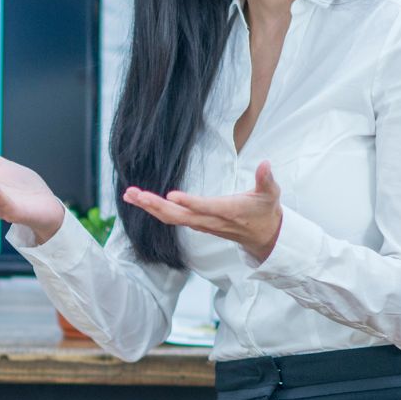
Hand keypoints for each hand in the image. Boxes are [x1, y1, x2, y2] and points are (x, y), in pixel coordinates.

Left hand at [122, 161, 283, 261]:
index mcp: (227, 211)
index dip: (189, 203)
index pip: (205, 207)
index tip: (171, 195)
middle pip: (179, 215)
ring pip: (171, 218)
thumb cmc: (265, 211)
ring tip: (130, 195)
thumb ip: (266, 179)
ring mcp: (201, 223)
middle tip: (135, 194)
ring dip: (149, 207)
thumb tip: (266, 164)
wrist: (263, 235)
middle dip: (155, 205)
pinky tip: (141, 201)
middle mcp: (210, 220)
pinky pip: (172, 218)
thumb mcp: (270, 194)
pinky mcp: (196, 223)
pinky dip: (154, 210)